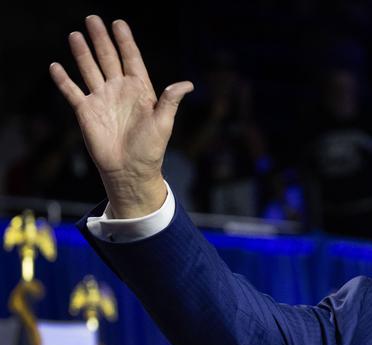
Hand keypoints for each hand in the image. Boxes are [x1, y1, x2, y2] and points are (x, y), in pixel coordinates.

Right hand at [49, 16, 192, 217]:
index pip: (131, 59)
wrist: (130, 171)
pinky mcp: (86, 111)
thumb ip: (170, 101)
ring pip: (89, 69)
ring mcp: (102, 99)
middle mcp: (119, 90)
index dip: (125, 41)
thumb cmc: (151, 150)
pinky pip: (72, 91)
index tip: (119, 23)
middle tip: (92, 18)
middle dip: (101, 39)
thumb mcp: (163, 124)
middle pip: (108, 58)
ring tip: (75, 34)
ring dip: (82, 53)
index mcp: (140, 90)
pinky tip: (56, 66)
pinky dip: (63, 80)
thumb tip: (187, 84)